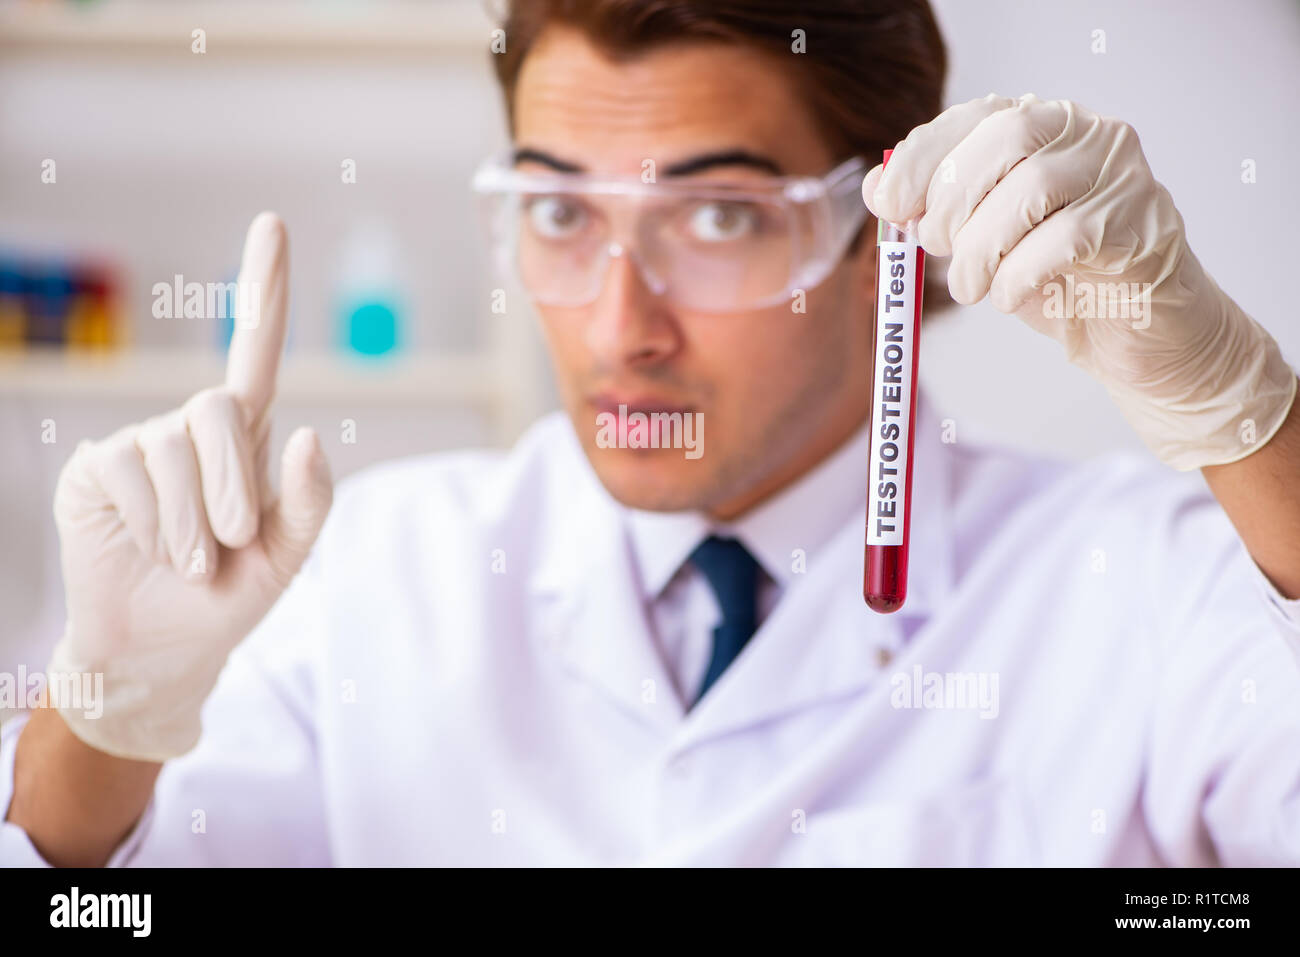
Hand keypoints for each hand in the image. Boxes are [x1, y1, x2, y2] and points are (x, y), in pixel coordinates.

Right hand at [47, 212, 332, 761]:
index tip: (271, 223)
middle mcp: (191, 429)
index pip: (256, 350)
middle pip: (219, 407)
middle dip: (233, 487)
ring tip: (193, 562)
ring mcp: (140, 445)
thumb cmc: (231, 596)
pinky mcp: (97, 470)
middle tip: (230, 545)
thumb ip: (310, 501)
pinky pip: (132, 474)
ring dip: (196, 523)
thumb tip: (308, 434)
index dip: (263, 288)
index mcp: (246, 439)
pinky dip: (158, 525)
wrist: (166, 650)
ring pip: (175, 448)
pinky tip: (155, 552)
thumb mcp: (287, 556)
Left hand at [862, 93, 1295, 469]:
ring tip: (971, 287)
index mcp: (1044, 128)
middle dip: (954, 199)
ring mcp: (1122, 177)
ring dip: (981, 248)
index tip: (889, 204)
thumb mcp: (984, 243)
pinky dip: (1019, 275)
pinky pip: (1066, 238)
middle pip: (1006, 137)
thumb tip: (878, 187)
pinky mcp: (1143, 225)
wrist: (1137, 338)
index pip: (976, 115)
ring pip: (1033, 187)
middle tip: (937, 250)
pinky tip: (1009, 297)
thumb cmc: (1058, 282)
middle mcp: (1088, 136)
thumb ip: (937, 212)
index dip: (924, 156)